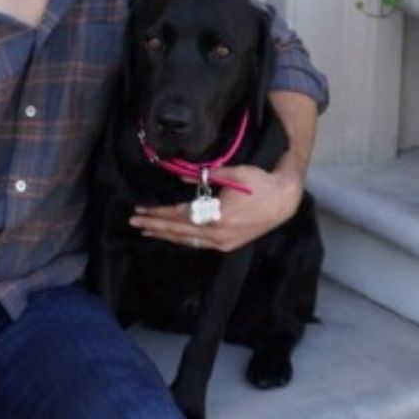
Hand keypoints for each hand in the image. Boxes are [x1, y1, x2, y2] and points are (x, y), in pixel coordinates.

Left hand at [130, 164, 302, 255]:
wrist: (284, 201)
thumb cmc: (260, 183)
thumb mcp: (233, 173)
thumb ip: (206, 176)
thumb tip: (180, 177)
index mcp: (218, 216)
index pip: (180, 215)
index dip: (159, 213)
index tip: (141, 211)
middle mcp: (218, 234)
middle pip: (179, 231)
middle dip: (156, 226)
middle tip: (135, 223)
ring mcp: (223, 242)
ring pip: (187, 240)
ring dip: (166, 236)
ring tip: (147, 231)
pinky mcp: (228, 245)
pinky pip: (199, 243)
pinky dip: (183, 239)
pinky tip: (172, 237)